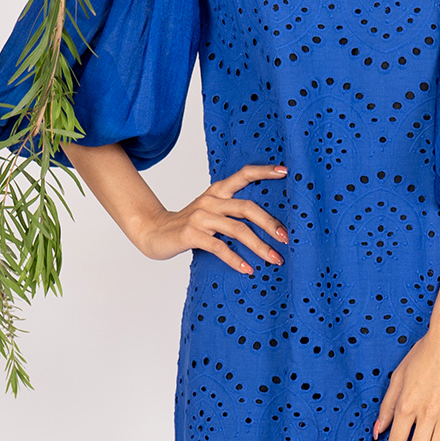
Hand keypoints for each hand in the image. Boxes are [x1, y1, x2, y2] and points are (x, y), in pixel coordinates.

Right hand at [135, 162, 288, 274]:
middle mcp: (210, 201)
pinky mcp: (191, 234)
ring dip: (259, 246)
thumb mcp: (210, 211)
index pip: (243, 175)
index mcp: (217, 191)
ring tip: (275, 259)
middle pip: (247, 207)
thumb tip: (268, 224)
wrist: (152, 232)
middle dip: (270, 223)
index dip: (264, 171)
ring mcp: (200, 217)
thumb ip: (232, 211)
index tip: (286, 171)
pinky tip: (247, 269)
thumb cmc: (189, 225)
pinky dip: (235, 259)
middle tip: (286, 238)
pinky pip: (219, 247)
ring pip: (237, 229)